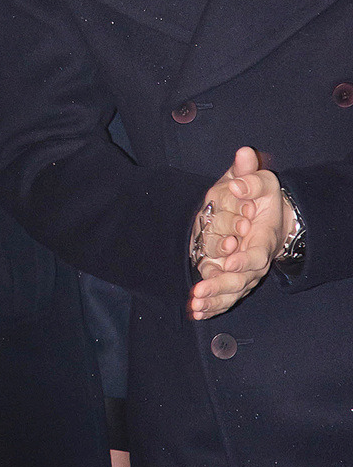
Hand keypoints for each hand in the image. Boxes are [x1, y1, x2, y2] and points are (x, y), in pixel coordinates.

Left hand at [188, 146, 292, 319]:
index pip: (255, 254)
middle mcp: (254, 262)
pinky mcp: (233, 280)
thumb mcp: (260, 181)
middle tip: (200, 289)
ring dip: (213, 299)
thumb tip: (243, 155)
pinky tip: (195, 312)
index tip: (229, 261)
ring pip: (231, 292)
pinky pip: (224, 298)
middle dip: (220, 285)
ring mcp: (244, 274)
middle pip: (241, 280)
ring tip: (194, 304)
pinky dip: (211, 306)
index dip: (243, 259)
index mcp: (262, 240)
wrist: (271, 219)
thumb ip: (250, 172)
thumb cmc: (262, 199)